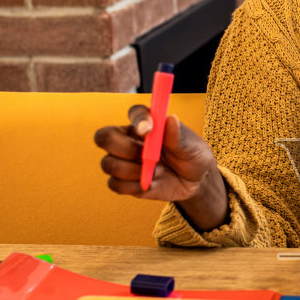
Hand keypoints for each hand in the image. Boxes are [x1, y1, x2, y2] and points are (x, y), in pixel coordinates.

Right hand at [93, 106, 228, 229]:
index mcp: (147, 123)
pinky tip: (150, 184)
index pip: (134, 113)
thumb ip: (179, 136)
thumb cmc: (193, 156)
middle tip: (146, 156)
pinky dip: (133, 186)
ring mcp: (123, 160)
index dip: (138, 120)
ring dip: (133, 171)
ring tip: (157, 172)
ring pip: (108, 164)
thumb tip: (170, 119)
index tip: (149, 130)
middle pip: (104, 137)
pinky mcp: (124, 181)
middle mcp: (129, 138)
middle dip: (124, 148)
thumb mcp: (193, 146)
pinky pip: (114, 184)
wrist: (195, 183)